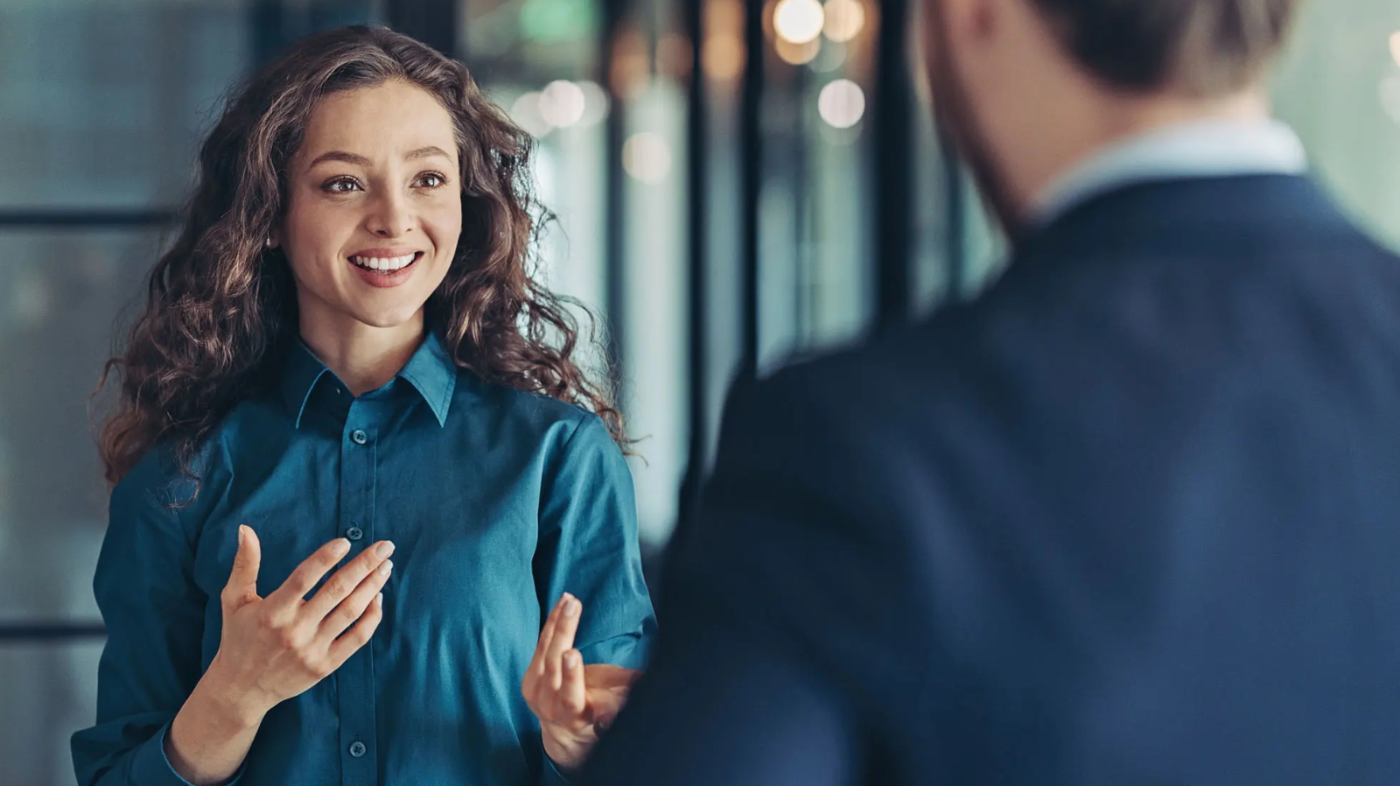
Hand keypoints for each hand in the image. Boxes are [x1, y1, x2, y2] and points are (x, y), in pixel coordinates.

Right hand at [205, 525, 393, 722]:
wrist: (241, 690)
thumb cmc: (238, 638)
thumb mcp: (234, 600)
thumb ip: (245, 564)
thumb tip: (246, 529)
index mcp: (272, 611)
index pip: (304, 578)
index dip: (325, 558)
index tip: (346, 541)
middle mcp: (294, 630)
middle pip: (337, 591)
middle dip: (364, 565)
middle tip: (385, 547)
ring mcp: (312, 649)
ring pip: (351, 612)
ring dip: (372, 586)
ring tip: (386, 567)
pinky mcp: (325, 665)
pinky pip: (357, 638)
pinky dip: (371, 617)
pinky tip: (377, 597)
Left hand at [521, 593, 642, 771]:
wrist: (565, 730)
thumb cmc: (598, 714)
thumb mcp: (613, 712)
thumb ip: (624, 699)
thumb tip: (647, 681)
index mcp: (572, 715)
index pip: (569, 695)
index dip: (570, 675)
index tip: (572, 653)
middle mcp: (549, 703)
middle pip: (553, 666)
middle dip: (563, 633)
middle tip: (572, 608)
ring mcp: (535, 690)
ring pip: (544, 651)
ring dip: (557, 621)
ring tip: (570, 599)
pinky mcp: (529, 676)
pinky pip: (540, 645)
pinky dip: (551, 622)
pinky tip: (562, 603)